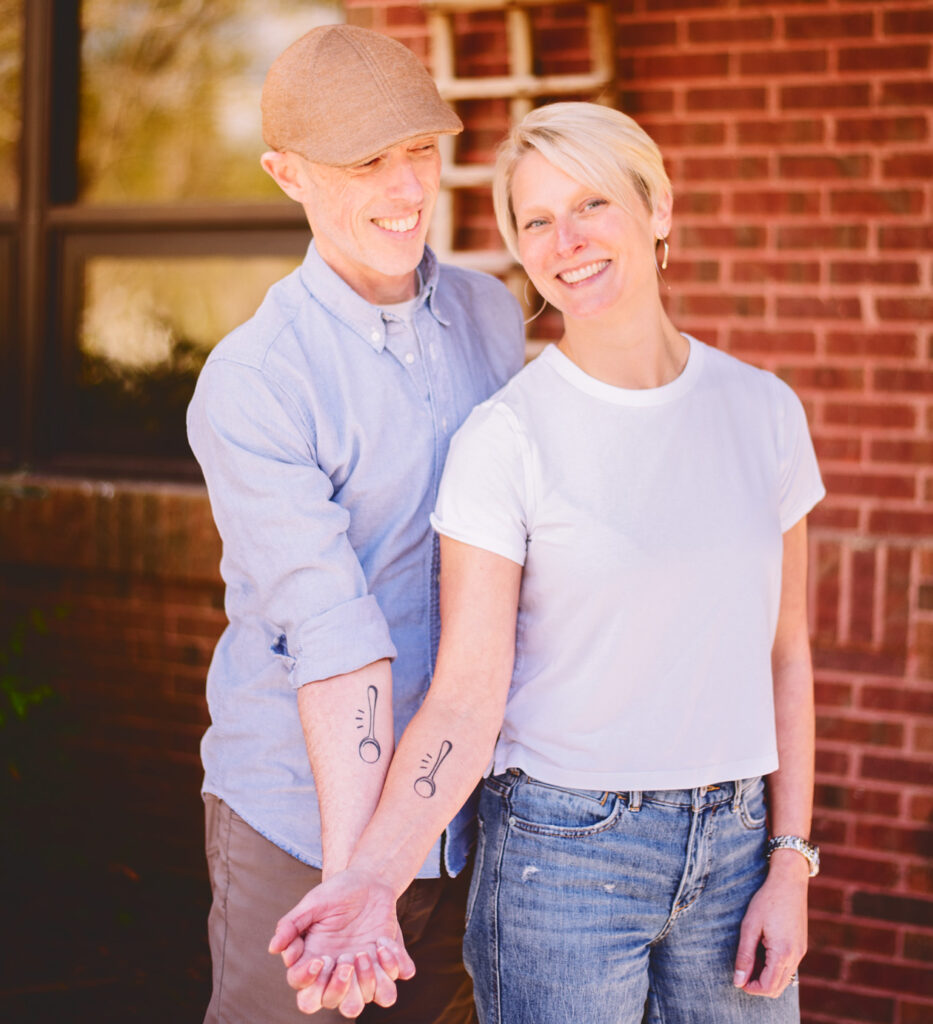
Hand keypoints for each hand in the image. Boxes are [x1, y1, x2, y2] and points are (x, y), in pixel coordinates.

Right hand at [269, 869, 415, 1016]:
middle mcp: (338, 975)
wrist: (369, 880)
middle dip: (340, 988)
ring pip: (363, 1002)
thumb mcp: (312, 902)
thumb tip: (273, 948)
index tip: (322, 958)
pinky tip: (384, 941)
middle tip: (347, 958)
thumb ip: (291, 924)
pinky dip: (393, 967)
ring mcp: (363, 972)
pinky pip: (392, 985)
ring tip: (367, 952)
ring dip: (367, 982)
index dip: (311, 983)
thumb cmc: (335, 894)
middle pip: (333, 1004)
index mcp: (315, 964)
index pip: (306, 995)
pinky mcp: (386, 965)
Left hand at [733, 855, 808, 997]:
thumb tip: (738, 981)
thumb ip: (744, 956)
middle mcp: (796, 957)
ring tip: (751, 957)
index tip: (737, 978)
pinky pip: (789, 967)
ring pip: (784, 979)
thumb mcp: (749, 927)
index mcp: (782, 953)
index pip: (768, 986)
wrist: (789, 882)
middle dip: (758, 985)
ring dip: (767, 976)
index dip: (750, 987)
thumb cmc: (766, 901)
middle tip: (742, 969)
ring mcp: (800, 952)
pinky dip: (775, 967)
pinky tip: (762, 949)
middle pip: (777, 988)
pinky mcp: (801, 946)